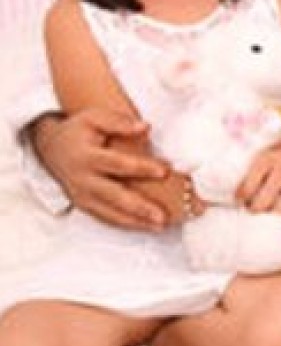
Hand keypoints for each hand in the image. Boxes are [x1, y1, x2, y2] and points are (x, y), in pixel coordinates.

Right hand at [32, 109, 169, 229]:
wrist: (50, 148)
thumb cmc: (78, 130)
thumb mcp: (94, 118)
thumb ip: (119, 122)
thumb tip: (145, 127)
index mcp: (87, 157)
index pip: (117, 164)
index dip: (141, 168)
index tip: (164, 171)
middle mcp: (83, 180)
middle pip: (114, 196)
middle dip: (139, 208)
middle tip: (162, 217)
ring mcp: (82, 196)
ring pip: (110, 213)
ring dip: (135, 222)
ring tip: (160, 227)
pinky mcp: (83, 205)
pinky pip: (105, 218)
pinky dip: (125, 224)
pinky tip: (145, 226)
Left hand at [237, 143, 280, 217]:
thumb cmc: (275, 161)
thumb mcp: (260, 161)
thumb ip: (249, 177)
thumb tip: (235, 199)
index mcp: (268, 159)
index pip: (253, 179)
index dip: (245, 194)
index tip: (240, 203)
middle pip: (272, 189)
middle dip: (261, 206)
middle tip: (255, 215)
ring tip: (273, 221)